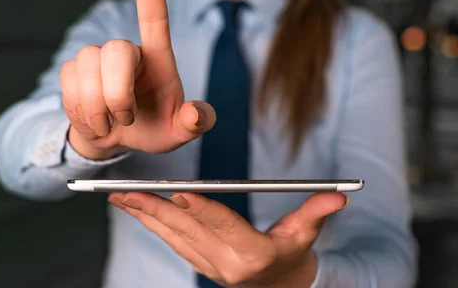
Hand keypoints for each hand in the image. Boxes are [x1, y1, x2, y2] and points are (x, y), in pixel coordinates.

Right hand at [59, 0, 215, 158]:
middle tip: (125, 118)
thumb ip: (195, 123)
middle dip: (117, 93)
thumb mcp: (179, 131)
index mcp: (157, 58)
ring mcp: (97, 58)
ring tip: (110, 123)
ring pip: (87, 68)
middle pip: (115, 50)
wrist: (116, 139)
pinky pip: (69, 83)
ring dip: (98, 108)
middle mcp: (127, 51)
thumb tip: (196, 114)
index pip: (153, 15)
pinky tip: (94, 121)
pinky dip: (81, 111)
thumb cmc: (153, 128)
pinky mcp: (73, 70)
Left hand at [107, 191, 348, 286]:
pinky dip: (151, 224)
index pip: (225, 227)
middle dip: (155, 210)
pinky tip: (136, 209)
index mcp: (253, 253)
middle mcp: (225, 263)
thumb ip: (317, 213)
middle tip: (126, 191)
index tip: (178, 194)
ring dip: (144, 217)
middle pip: (187, 231)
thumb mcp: (306, 236)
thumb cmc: (293, 255)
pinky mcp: (198, 263)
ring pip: (172, 238)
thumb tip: (339, 195)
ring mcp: (208, 266)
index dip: (202, 210)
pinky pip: (171, 242)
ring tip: (119, 197)